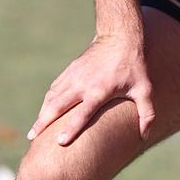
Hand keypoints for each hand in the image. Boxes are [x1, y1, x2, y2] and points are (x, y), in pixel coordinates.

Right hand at [27, 34, 154, 145]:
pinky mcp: (70, 70)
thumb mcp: (144, 89)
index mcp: (99, 91)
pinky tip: (45, 111)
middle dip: (43, 122)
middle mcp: (82, 84)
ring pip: (52, 97)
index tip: (59, 142)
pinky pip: (55, 88)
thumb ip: (146, 113)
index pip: (82, 114)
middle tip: (33, 137)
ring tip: (35, 129)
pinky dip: (48, 101)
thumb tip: (145, 135)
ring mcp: (74, 76)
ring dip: (42, 113)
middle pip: (57, 106)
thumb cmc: (134, 66)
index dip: (71, 128)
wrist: (119, 37)